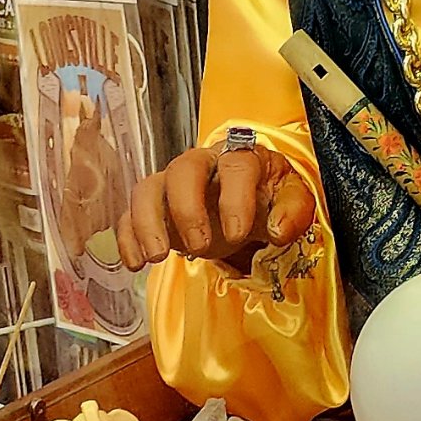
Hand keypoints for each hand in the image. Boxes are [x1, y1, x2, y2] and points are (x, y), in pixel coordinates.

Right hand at [115, 143, 317, 274]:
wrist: (248, 199)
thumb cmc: (268, 195)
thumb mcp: (292, 199)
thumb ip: (293, 210)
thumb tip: (278, 230)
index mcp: (240, 157)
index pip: (236, 166)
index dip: (234, 199)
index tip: (237, 234)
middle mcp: (202, 163)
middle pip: (183, 170)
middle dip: (187, 209)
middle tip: (198, 246)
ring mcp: (172, 183)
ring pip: (148, 188)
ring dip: (147, 222)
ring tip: (156, 257)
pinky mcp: (155, 206)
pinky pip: (130, 214)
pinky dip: (127, 237)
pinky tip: (135, 263)